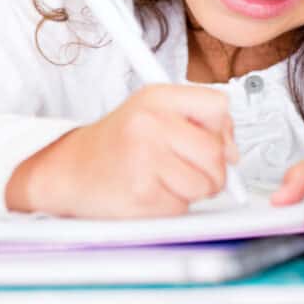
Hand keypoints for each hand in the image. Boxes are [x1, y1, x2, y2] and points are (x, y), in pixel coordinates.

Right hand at [5, 84, 238, 217]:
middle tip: (188, 171)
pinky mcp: (142, 193)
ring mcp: (145, 157)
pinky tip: (149, 193)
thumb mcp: (151, 113)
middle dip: (213, 171)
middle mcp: (150, 122)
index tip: (213, 142)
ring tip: (164, 181)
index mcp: (156, 97)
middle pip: (216, 152)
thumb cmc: (115, 143)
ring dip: (192, 191)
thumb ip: (195, 122)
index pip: (219, 106)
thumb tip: (234, 151)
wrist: (70, 169)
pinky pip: (182, 207)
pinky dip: (171, 207)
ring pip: (205, 184)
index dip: (223, 130)